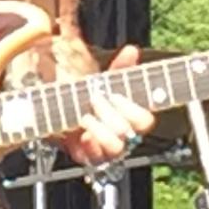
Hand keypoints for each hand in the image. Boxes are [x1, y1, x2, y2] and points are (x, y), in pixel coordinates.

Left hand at [53, 40, 155, 164]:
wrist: (64, 114)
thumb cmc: (91, 98)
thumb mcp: (105, 82)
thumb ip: (120, 68)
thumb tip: (132, 50)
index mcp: (131, 120)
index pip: (145, 121)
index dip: (131, 109)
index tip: (115, 95)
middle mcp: (123, 138)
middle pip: (128, 132)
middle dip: (110, 113)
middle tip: (95, 99)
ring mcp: (107, 150)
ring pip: (115, 147)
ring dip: (99, 129)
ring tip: (85, 116)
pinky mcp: (90, 158)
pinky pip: (94, 158)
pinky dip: (88, 145)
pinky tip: (81, 134)